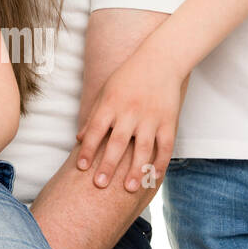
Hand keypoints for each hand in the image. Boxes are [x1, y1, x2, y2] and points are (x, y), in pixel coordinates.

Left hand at [75, 54, 187, 191]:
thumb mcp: (106, 91)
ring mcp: (151, 117)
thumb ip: (94, 115)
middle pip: (117, 142)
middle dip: (108, 165)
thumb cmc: (129, 76)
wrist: (161, 60)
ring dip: (136, 169)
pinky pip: (165, 146)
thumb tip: (79, 139)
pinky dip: (161, 162)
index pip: (96, 130)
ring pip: (143, 148)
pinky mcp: (168, 121)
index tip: (82, 168)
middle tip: (100, 185)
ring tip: (129, 189)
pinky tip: (154, 177)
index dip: (88, 149)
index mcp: (111, 104)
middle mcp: (130, 112)